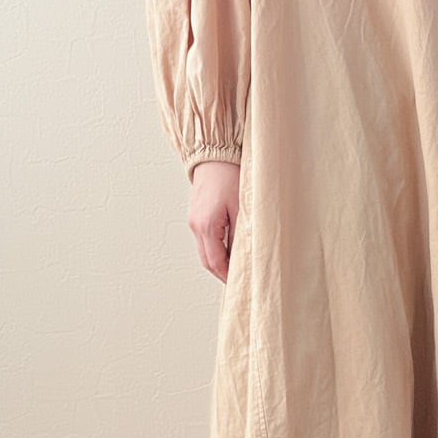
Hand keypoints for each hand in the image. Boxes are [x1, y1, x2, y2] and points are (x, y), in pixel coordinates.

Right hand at [189, 160, 240, 281]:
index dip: (227, 275)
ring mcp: (194, 220)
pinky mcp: (196, 215)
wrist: (213, 156)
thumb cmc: (228, 175)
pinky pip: (204, 238)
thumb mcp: (241, 207)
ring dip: (218, 260)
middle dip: (221, 271)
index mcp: (206, 225)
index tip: (238, 281)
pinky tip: (228, 247)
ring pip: (204, 250)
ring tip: (235, 264)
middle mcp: (196, 225)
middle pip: (207, 260)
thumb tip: (243, 255)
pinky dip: (215, 247)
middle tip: (236, 278)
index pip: (216, 261)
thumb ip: (240, 233)